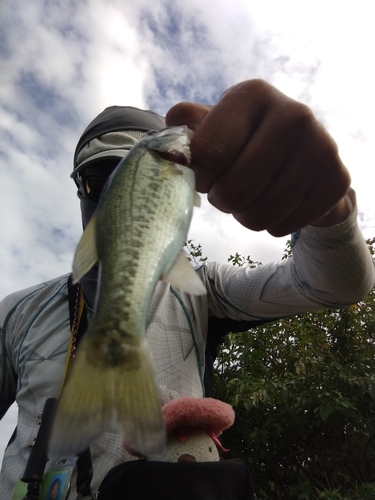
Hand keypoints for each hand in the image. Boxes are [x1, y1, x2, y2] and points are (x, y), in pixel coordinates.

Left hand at [166, 80, 350, 236]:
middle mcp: (292, 114)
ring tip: (254, 195)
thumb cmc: (248, 141)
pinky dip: (271, 223)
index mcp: (253, 94)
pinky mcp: (335, 181)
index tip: (206, 176)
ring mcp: (320, 148)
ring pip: (256, 217)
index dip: (200, 177)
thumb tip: (170, 137)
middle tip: (229, 190)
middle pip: (232, 192)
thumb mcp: (216, 125)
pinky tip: (277, 202)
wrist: (305, 155)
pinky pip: (280, 227)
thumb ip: (188, 128)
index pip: (207, 155)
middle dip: (222, 200)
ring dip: (245, 215)